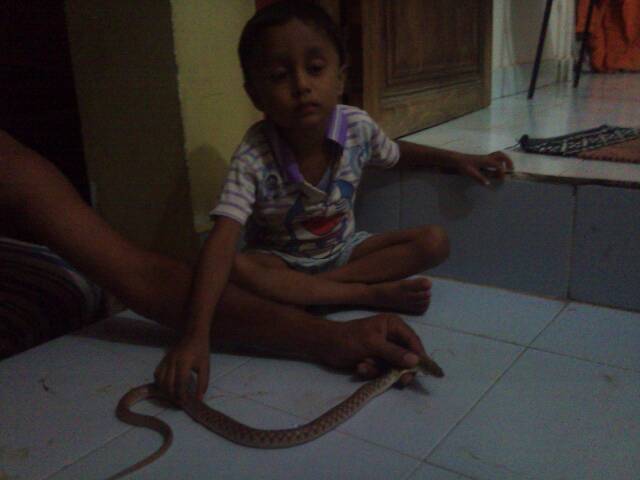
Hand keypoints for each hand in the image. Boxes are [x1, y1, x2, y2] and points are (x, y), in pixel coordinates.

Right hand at [154, 335, 210, 402]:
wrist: (194, 335)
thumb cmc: (201, 351)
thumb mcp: (205, 367)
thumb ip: (202, 383)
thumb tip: (199, 399)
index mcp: (184, 361)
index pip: (179, 382)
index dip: (181, 394)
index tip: (184, 402)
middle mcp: (172, 361)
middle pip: (167, 383)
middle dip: (172, 395)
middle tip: (178, 401)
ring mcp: (166, 360)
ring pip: (159, 380)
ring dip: (165, 390)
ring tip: (173, 395)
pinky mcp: (163, 359)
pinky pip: (157, 374)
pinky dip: (160, 382)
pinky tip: (167, 386)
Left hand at [327, 314, 443, 385]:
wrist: (325, 346)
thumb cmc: (349, 339)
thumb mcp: (372, 344)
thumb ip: (394, 353)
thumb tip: (415, 361)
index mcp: (393, 325)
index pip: (413, 341)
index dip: (420, 356)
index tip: (422, 371)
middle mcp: (392, 337)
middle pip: (407, 357)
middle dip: (398, 368)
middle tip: (399, 380)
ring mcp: (384, 350)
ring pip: (393, 367)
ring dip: (379, 370)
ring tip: (364, 365)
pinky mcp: (376, 361)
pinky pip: (381, 371)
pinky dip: (370, 371)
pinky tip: (359, 367)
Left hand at [454, 151, 513, 185]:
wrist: (457, 159)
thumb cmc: (463, 165)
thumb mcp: (471, 173)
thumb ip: (479, 178)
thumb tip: (488, 184)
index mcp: (485, 161)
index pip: (498, 165)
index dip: (501, 172)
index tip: (502, 179)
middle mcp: (487, 158)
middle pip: (501, 155)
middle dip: (508, 161)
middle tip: (511, 169)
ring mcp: (485, 157)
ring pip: (498, 155)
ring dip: (504, 160)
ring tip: (507, 168)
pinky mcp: (483, 159)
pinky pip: (494, 157)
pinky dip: (499, 161)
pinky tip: (496, 168)